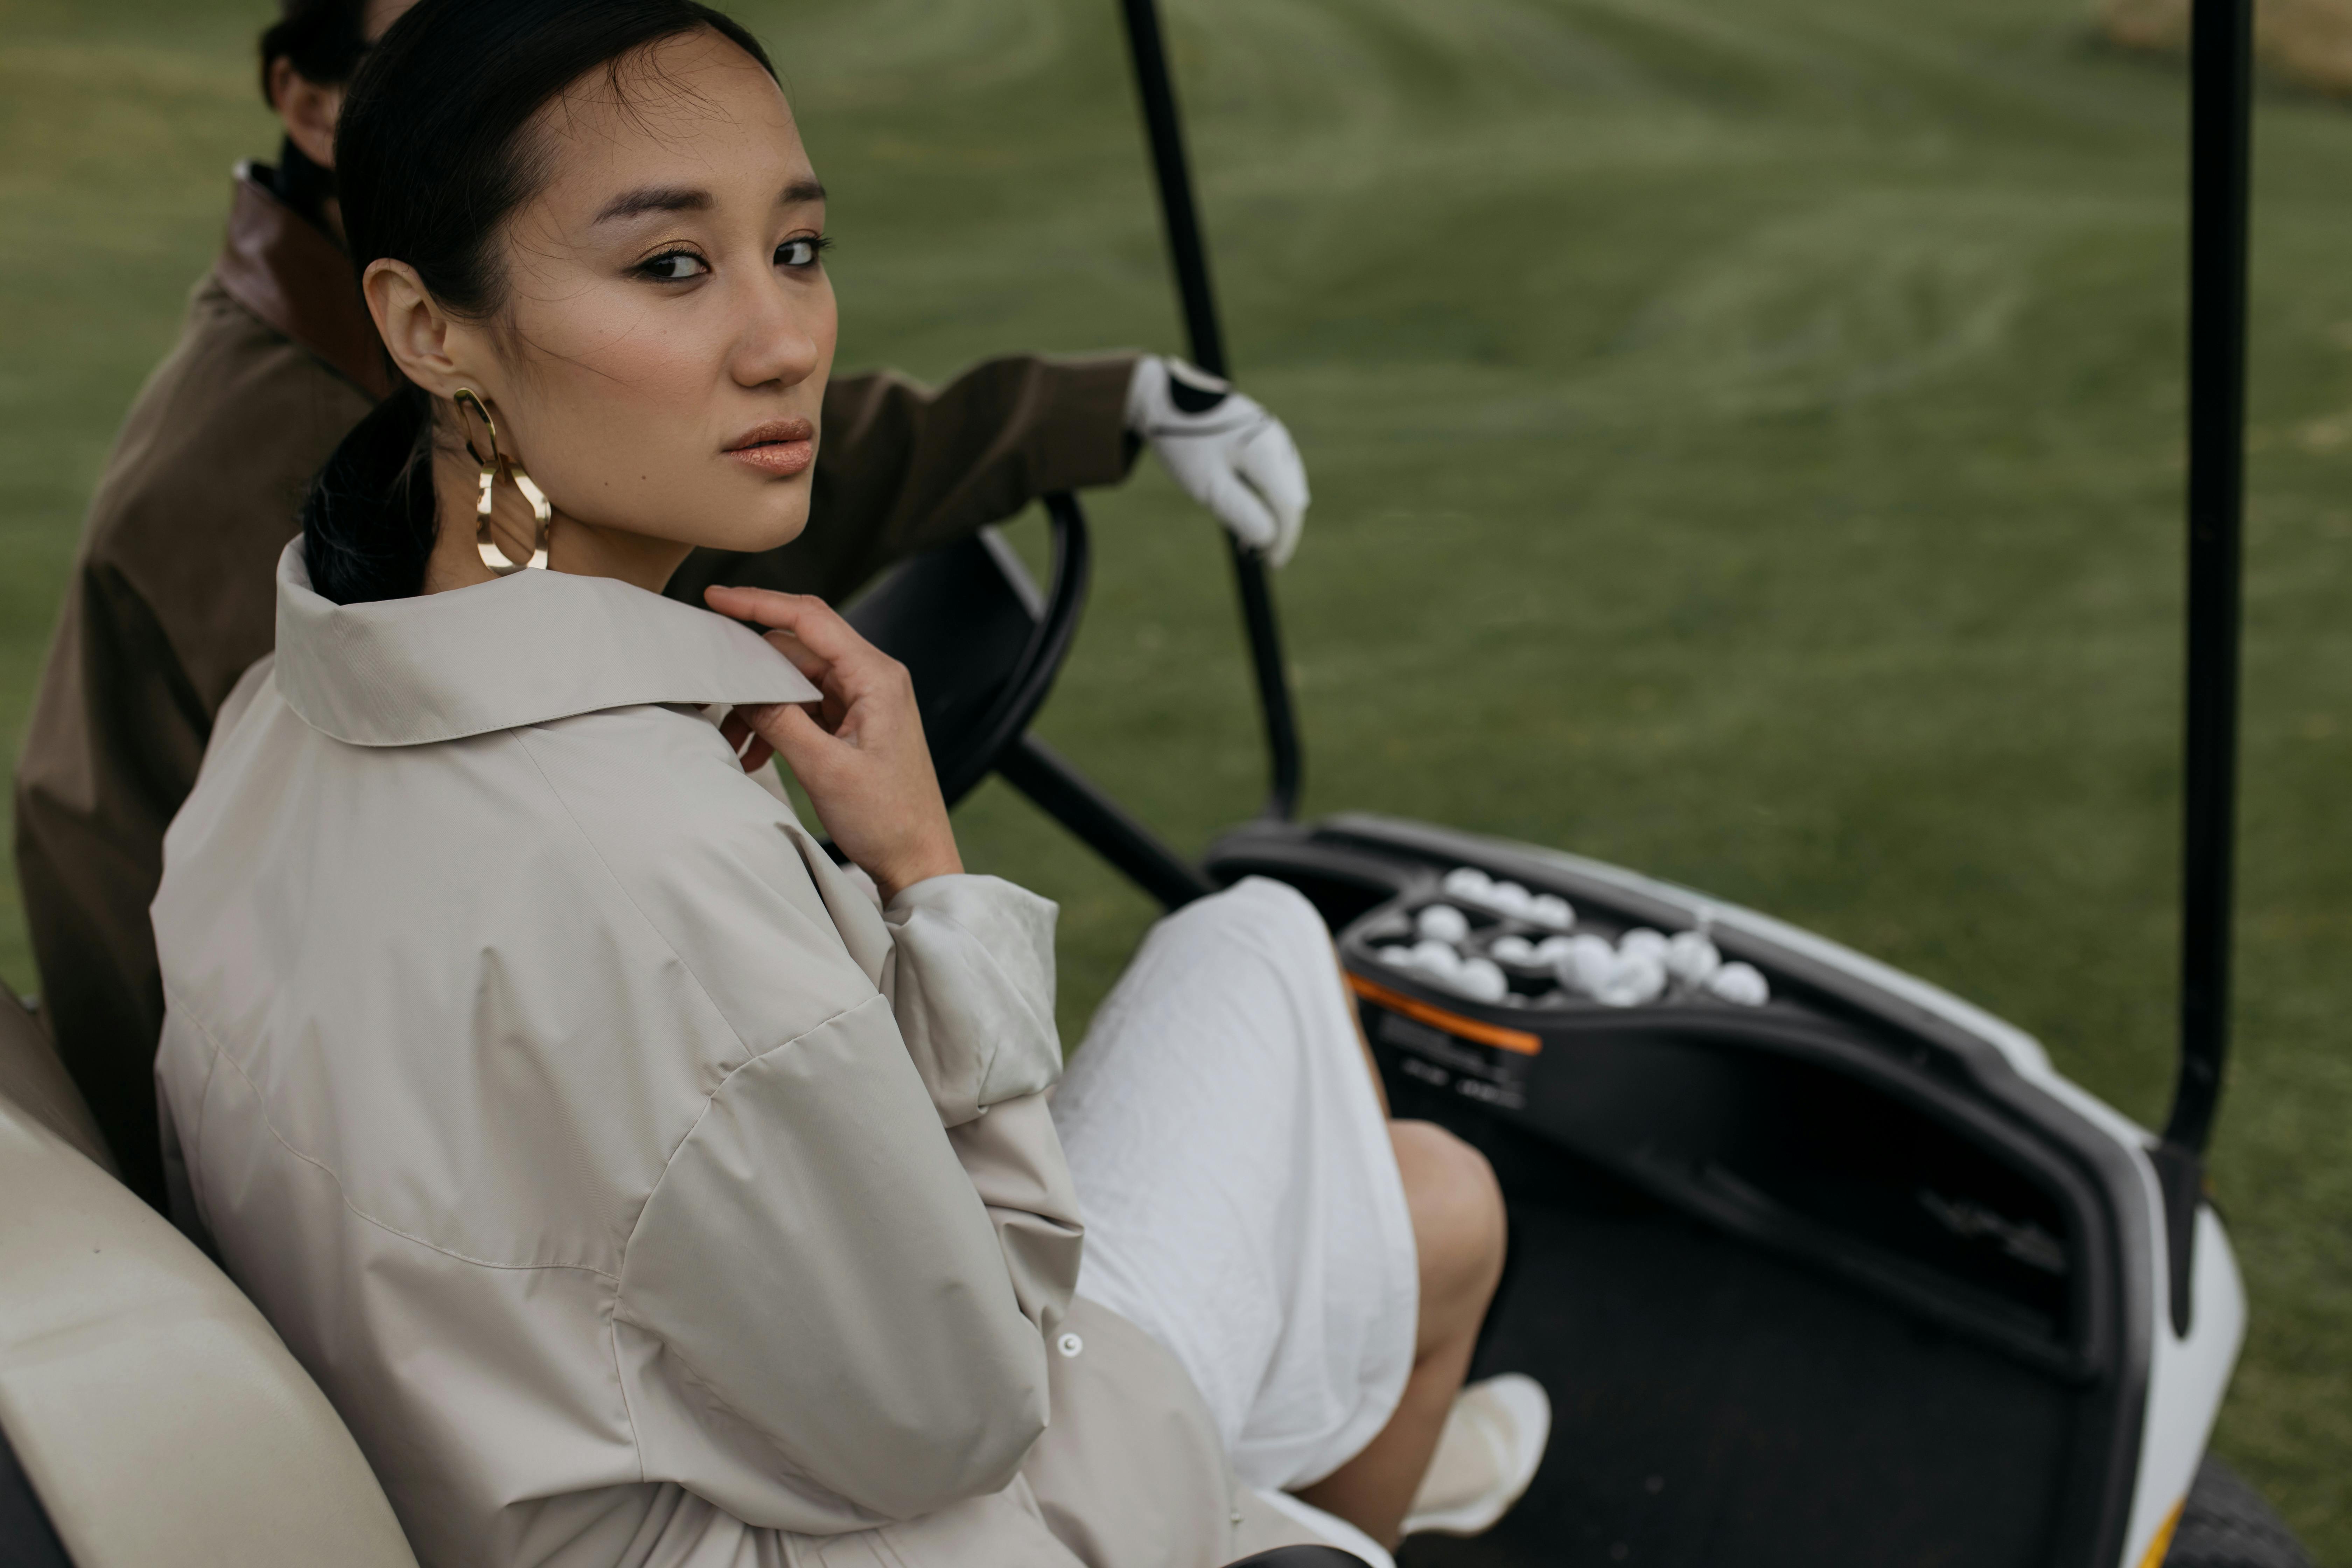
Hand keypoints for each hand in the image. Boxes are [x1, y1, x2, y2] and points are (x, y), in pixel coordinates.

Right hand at [703, 585, 962, 901]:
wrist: (916, 860)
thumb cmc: (887, 819)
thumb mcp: (825, 769)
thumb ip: (780, 721)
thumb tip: (743, 691)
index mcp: (876, 677)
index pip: (810, 618)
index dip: (759, 603)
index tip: (716, 597)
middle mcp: (872, 680)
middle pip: (797, 648)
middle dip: (751, 669)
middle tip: (709, 684)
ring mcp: (862, 702)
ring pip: (794, 681)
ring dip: (759, 705)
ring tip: (731, 741)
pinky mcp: (853, 724)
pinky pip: (804, 708)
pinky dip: (775, 724)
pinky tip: (755, 754)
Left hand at [1126, 355, 1309, 566]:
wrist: (1164, 399)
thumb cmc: (1183, 442)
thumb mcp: (1208, 485)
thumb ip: (1241, 513)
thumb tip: (1270, 539)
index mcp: (1267, 453)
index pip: (1290, 507)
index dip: (1284, 539)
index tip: (1272, 563)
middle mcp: (1278, 441)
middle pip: (1292, 497)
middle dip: (1279, 529)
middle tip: (1254, 553)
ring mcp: (1273, 435)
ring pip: (1285, 486)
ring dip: (1272, 513)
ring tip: (1247, 537)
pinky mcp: (1263, 434)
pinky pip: (1275, 473)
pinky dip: (1266, 495)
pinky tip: (1247, 508)